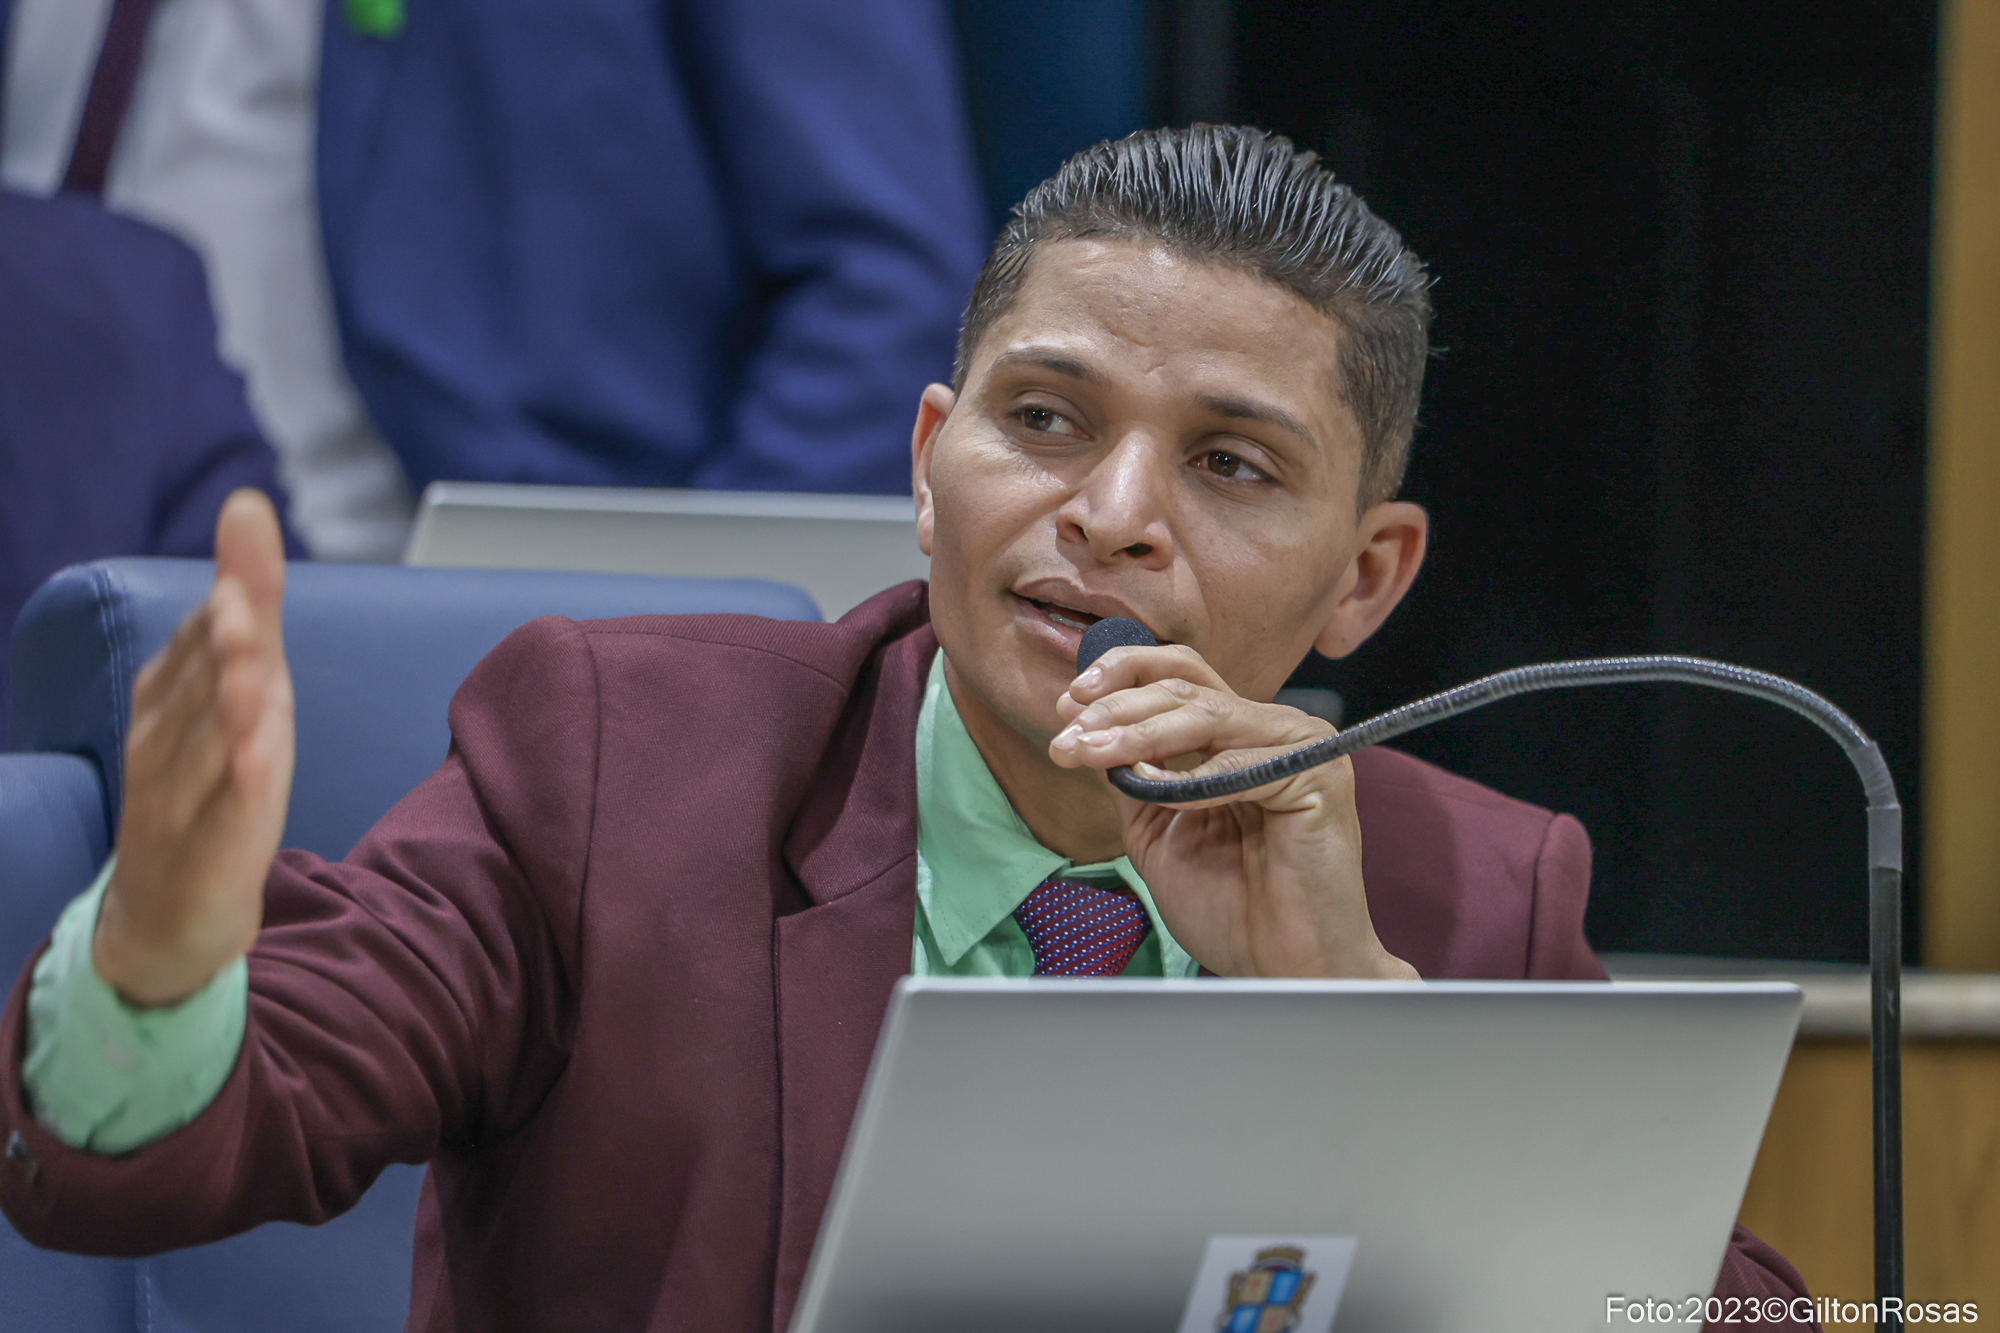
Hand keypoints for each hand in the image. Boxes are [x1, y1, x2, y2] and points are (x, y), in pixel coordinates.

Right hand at [93, 490, 294, 1005]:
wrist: (165, 920)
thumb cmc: (208, 794)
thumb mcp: (236, 702)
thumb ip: (246, 617)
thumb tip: (249, 513)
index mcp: (168, 703)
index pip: (204, 634)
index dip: (233, 585)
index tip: (246, 519)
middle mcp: (164, 744)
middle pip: (203, 680)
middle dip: (224, 634)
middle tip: (242, 592)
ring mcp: (177, 802)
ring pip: (209, 743)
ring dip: (230, 698)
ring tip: (250, 651)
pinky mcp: (204, 856)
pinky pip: (223, 816)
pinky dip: (240, 785)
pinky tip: (256, 757)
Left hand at [1048, 644, 1416, 979]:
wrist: (1279, 969)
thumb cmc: (1228, 907)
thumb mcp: (1157, 829)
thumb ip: (1134, 776)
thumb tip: (1088, 730)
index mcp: (1236, 736)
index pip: (1178, 677)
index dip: (1120, 677)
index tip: (1065, 704)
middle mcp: (1271, 729)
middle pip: (1185, 687)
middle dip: (1115, 708)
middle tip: (1069, 737)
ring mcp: (1300, 746)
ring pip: (1206, 714)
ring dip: (1138, 732)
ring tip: (1090, 751)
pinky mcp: (1320, 775)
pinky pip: (1242, 765)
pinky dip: (1191, 778)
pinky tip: (1153, 790)